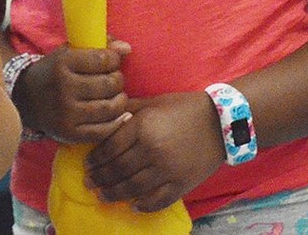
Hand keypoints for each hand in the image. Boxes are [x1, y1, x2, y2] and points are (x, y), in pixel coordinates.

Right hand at [16, 40, 129, 143]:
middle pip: (109, 84)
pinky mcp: (70, 134)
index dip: (114, 59)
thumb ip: (98, 46)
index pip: (102, 60)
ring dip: (120, 100)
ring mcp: (66, 113)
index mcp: (62, 63)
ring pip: (110, 108)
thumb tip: (127, 48)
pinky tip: (114, 113)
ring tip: (116, 95)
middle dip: (118, 79)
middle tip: (115, 79)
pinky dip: (116, 121)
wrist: (25, 99)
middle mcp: (63, 88)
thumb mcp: (68, 52)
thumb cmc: (53, 71)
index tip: (112, 61)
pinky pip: (104, 130)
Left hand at [84, 91, 223, 211]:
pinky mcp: (182, 183)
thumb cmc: (183, 108)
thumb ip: (128, 110)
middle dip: (100, 178)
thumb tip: (105, 117)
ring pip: (134, 187)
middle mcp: (152, 150)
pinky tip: (132, 205)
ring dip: (115, 194)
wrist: (220, 121)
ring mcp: (168, 170)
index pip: (111, 148)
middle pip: (118, 170)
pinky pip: (158, 200)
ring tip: (102, 196)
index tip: (86, 165)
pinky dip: (143, 205)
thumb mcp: (152, 103)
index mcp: (143, 127)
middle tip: (89, 183)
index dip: (95, 159)